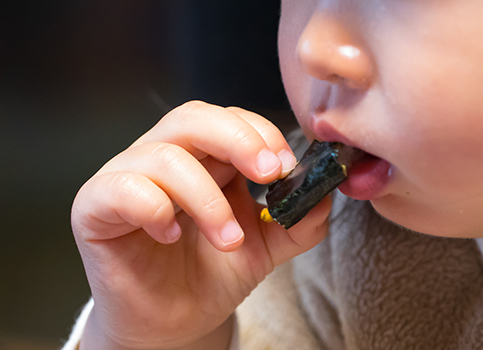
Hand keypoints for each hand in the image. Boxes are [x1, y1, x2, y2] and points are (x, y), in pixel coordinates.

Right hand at [70, 101, 329, 348]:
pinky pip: (120, 187)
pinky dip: (153, 206)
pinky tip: (171, 234)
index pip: (229, 119)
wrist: (173, 324)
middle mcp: (164, 157)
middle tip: (268, 174)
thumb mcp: (267, 246)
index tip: (288, 166)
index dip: (260, 132)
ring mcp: (127, 178)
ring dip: (207, 197)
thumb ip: (298, 221)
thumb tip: (324, 194)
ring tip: (229, 239)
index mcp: (205, 157)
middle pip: (193, 117)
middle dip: (238, 139)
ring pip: (164, 155)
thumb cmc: (211, 274)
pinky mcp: (96, 207)